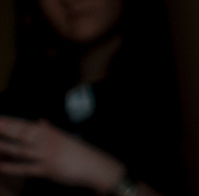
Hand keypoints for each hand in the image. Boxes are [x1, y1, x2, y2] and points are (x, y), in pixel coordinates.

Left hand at [0, 116, 127, 190]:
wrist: (95, 165)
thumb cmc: (80, 152)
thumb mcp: (66, 138)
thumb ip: (50, 130)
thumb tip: (41, 121)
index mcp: (50, 133)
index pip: (26, 125)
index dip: (11, 121)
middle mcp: (47, 141)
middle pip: (22, 134)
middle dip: (6, 128)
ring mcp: (46, 155)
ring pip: (21, 150)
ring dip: (5, 146)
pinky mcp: (48, 170)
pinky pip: (27, 168)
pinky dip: (13, 168)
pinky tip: (1, 166)